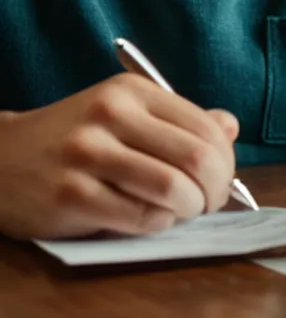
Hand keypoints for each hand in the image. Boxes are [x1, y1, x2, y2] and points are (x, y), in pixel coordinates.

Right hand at [0, 75, 238, 239]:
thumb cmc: (74, 139)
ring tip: (182, 212)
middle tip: (209, 203)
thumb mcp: (125, 115)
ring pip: (172, 189)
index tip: (222, 180)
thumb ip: (177, 121)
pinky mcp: (70, 196)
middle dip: (215, 189)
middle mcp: (111, 115)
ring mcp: (88, 154)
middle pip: (196, 157)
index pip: (205, 126)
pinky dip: (158, 225)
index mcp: (131, 92)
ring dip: (189, 210)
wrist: (0, 159)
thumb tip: (229, 126)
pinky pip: (138, 218)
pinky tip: (151, 220)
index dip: (225, 161)